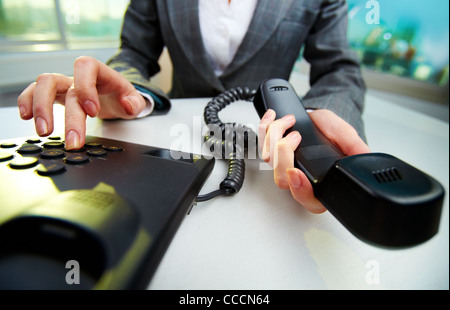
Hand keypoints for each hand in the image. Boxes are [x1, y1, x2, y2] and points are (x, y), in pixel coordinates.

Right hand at [17, 56, 146, 148]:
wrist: (113, 97)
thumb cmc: (121, 97)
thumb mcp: (134, 100)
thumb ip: (136, 103)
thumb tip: (128, 105)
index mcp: (99, 71)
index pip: (86, 67)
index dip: (86, 87)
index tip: (92, 112)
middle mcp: (77, 76)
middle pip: (63, 84)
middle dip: (67, 115)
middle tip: (72, 141)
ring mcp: (64, 85)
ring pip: (43, 84)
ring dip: (41, 108)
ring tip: (44, 132)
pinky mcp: (55, 95)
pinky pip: (34, 92)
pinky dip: (27, 102)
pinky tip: (27, 117)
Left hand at [259, 109, 370, 213]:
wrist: (318, 117)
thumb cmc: (330, 131)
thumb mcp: (347, 137)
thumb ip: (355, 149)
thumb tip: (364, 157)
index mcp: (319, 182)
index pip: (309, 200)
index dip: (301, 191)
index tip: (296, 174)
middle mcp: (298, 177)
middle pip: (282, 180)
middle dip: (285, 154)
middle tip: (296, 137)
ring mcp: (282, 165)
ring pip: (269, 160)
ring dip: (276, 135)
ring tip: (291, 120)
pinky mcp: (271, 151)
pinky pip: (259, 143)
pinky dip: (265, 126)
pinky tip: (273, 116)